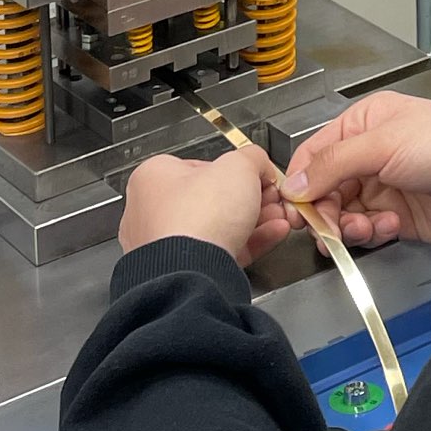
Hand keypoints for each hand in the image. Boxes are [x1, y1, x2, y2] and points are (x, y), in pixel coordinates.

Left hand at [121, 143, 294, 266]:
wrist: (193, 272)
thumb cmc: (197, 218)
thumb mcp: (238, 166)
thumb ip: (252, 158)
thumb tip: (260, 163)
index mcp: (153, 177)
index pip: (200, 165)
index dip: (235, 168)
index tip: (257, 173)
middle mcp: (153, 211)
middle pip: (213, 198)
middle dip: (250, 198)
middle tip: (270, 197)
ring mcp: (168, 245)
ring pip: (219, 227)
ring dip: (254, 220)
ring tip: (277, 216)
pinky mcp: (185, 270)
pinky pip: (221, 251)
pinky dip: (249, 242)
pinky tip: (272, 234)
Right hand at [291, 92, 430, 249]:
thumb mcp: (384, 144)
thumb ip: (333, 165)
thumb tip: (292, 186)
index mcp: (362, 125)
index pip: (313, 155)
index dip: (300, 183)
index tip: (294, 209)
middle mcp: (368, 156)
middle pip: (323, 191)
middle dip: (324, 212)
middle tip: (328, 228)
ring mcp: (383, 189)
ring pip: (342, 216)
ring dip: (347, 227)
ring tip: (366, 226)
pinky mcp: (398, 219)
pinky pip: (367, 232)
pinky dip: (372, 234)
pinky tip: (392, 226)